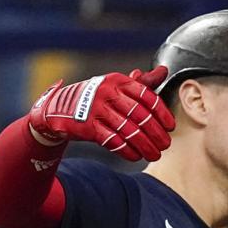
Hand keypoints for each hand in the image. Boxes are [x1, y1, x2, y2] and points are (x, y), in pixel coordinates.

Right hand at [27, 65, 174, 161]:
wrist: (57, 109)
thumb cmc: (95, 98)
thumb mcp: (116, 85)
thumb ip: (141, 82)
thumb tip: (164, 70)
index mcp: (117, 81)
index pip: (146, 96)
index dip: (162, 113)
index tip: (171, 127)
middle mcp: (107, 92)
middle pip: (139, 115)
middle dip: (156, 133)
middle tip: (166, 145)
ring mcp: (95, 109)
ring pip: (128, 130)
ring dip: (144, 145)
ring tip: (154, 155)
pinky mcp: (86, 126)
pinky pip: (112, 141)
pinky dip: (126, 150)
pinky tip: (135, 157)